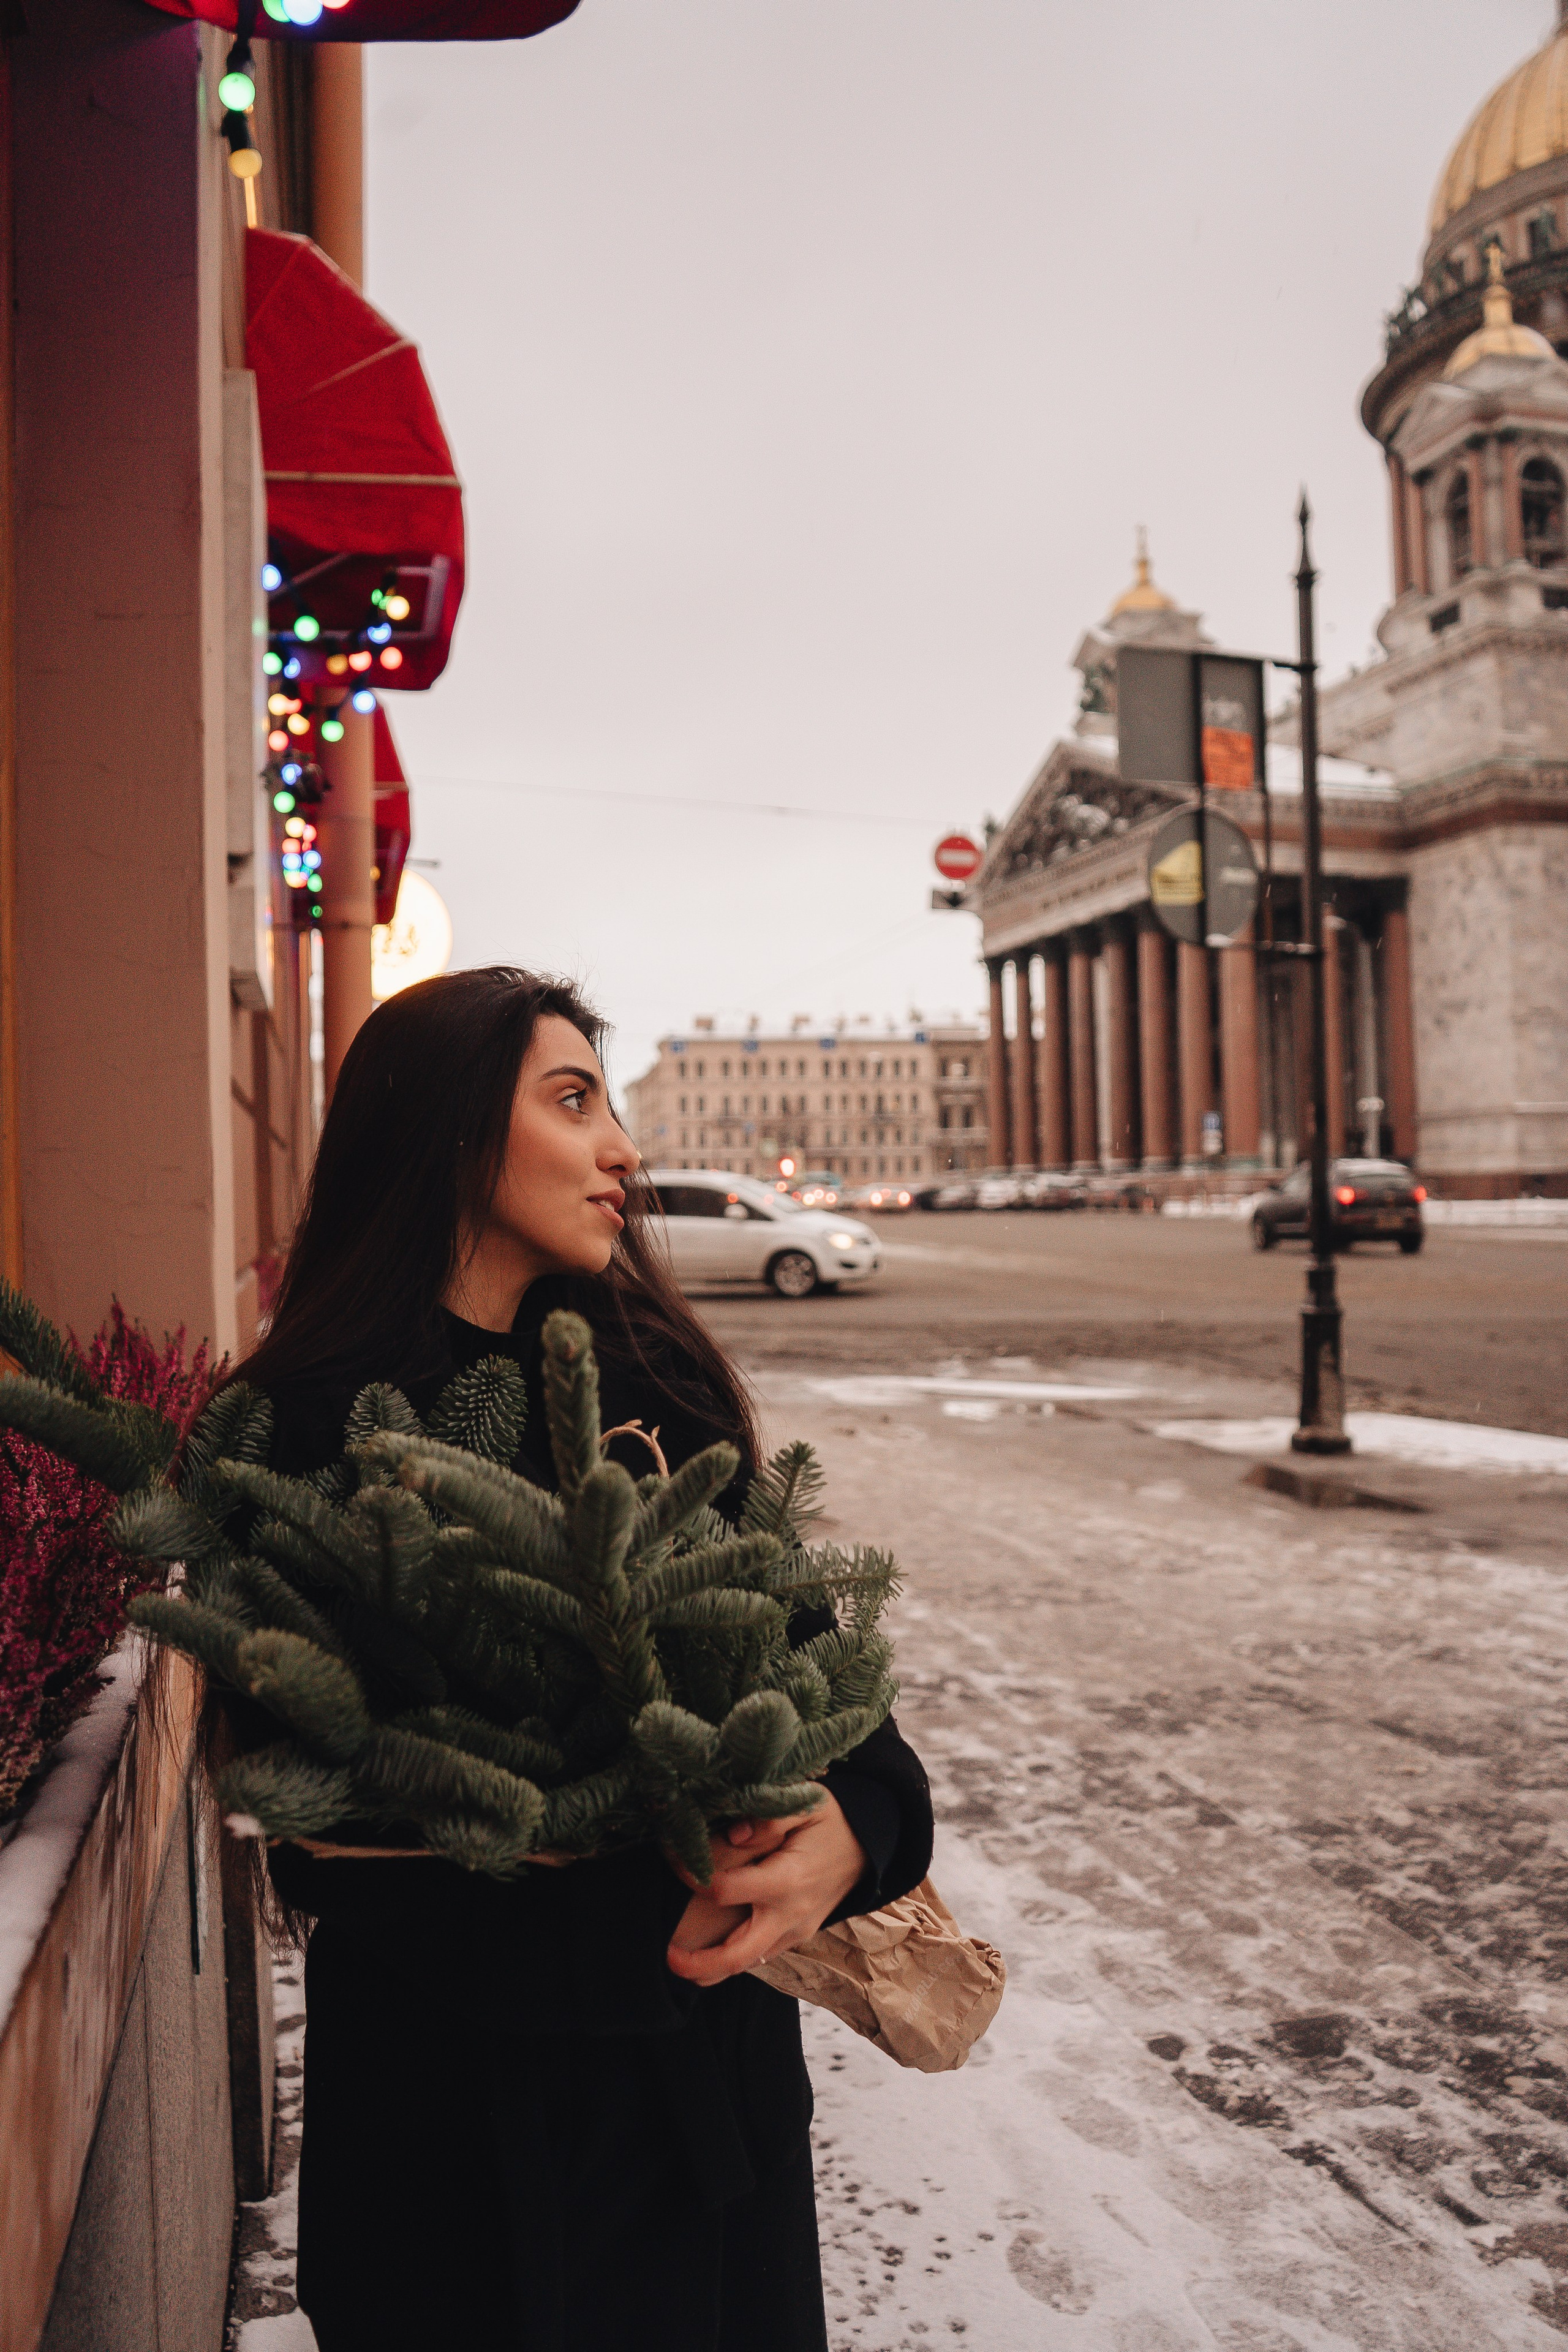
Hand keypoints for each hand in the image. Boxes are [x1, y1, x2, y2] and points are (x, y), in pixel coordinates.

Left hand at [666, 1793, 866, 1986]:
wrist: (869, 1849)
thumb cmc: (831, 1821)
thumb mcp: (807, 1804)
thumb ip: (768, 1817)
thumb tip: (732, 1836)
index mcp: (787, 1879)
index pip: (726, 1889)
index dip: (693, 1876)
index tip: (672, 1859)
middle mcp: (789, 1914)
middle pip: (737, 1954)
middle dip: (699, 1963)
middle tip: (667, 1957)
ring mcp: (794, 1932)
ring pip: (747, 1964)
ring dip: (711, 1969)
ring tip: (678, 1961)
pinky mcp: (795, 1938)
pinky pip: (759, 1956)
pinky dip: (731, 1959)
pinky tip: (706, 1952)